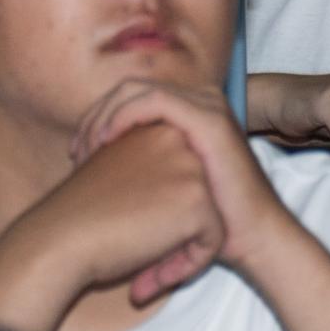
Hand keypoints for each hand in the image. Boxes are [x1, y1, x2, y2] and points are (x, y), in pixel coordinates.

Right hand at [0, 118, 230, 312]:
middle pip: (201, 196)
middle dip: (178, 233)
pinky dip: (186, 267)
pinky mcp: (197, 198)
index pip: (181, 180)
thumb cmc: (79, 215)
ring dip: (182, 250)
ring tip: (144, 274)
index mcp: (154, 129)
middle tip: (140, 261)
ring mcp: (190, 166)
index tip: (129, 239)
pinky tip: (145, 282)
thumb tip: (174, 201)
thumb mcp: (117, 178)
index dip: (160, 217)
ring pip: (212, 219)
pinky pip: (212, 241)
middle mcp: (176, 139)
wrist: (59, 239)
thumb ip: (149, 177)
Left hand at [73, 77, 295, 282]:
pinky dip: (123, 116)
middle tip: (77, 151)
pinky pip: (154, 101)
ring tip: (86, 148)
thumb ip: (139, 167)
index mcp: (187, 112)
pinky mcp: (209, 120)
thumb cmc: (205, 222)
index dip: (96, 120)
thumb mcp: (166, 187)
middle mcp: (198, 102)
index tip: (77, 154)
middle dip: (95, 116)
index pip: (127, 99)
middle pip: (127, 90)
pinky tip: (106, 140)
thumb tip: (95, 167)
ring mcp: (206, 107)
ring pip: (135, 90)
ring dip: (104, 115)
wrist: (253, 240)